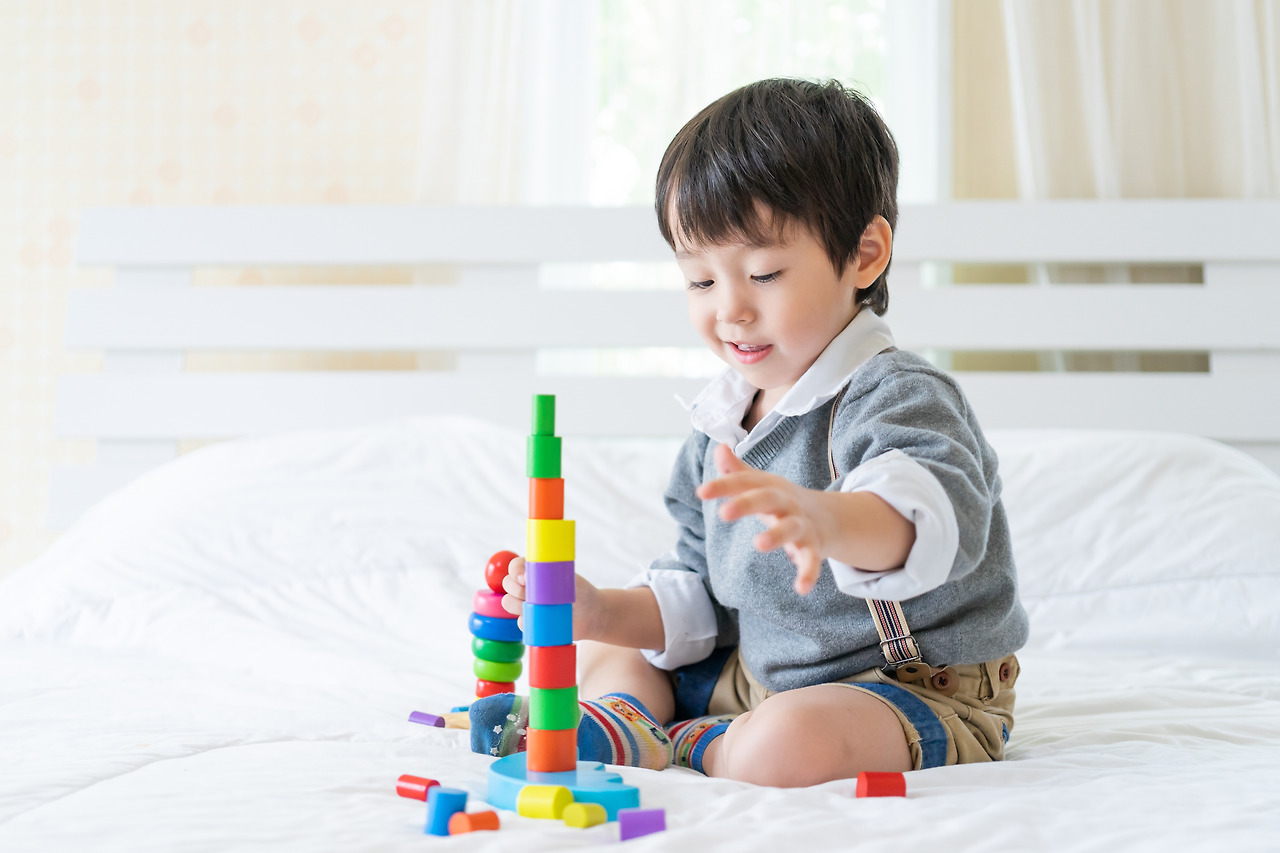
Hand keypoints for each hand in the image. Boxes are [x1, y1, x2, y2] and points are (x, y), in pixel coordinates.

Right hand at [501, 556, 601, 639]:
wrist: (590, 614)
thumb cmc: (579, 591)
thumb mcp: (568, 578)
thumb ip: (549, 574)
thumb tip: (528, 575)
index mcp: (534, 571)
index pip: (515, 566)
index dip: (515, 570)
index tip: (524, 578)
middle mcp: (527, 587)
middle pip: (507, 584)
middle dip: (515, 588)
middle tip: (530, 594)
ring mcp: (526, 605)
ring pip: (508, 603)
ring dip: (518, 605)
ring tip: (538, 607)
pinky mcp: (530, 622)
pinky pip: (520, 622)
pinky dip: (527, 621)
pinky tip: (541, 620)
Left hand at [696, 443, 831, 595]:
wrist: (826, 517)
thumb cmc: (780, 501)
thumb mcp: (760, 485)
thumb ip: (737, 471)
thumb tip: (718, 447)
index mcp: (769, 487)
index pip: (744, 482)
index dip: (723, 485)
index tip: (700, 492)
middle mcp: (786, 503)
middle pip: (767, 499)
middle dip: (746, 504)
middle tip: (723, 513)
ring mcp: (801, 525)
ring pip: (790, 529)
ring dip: (776, 535)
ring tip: (758, 544)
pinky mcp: (814, 547)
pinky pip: (813, 560)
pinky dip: (808, 573)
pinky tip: (801, 589)